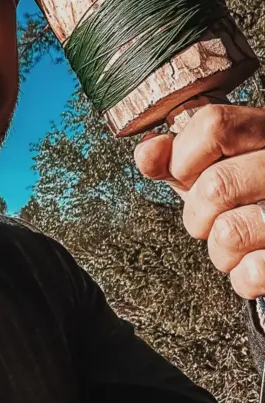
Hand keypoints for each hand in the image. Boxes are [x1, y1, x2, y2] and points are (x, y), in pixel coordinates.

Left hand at [133, 105, 264, 300]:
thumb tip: (148, 152)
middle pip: (216, 185)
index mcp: (263, 133)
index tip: (184, 173)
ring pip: (230, 233)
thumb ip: (178, 158)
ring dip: (220, 250)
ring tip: (239, 241)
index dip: (183, 156)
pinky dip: (245, 276)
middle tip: (213, 216)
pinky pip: (255, 271)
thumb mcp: (213, 166)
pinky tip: (255, 260)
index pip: (213, 126)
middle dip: (197, 213)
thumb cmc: (249, 193)